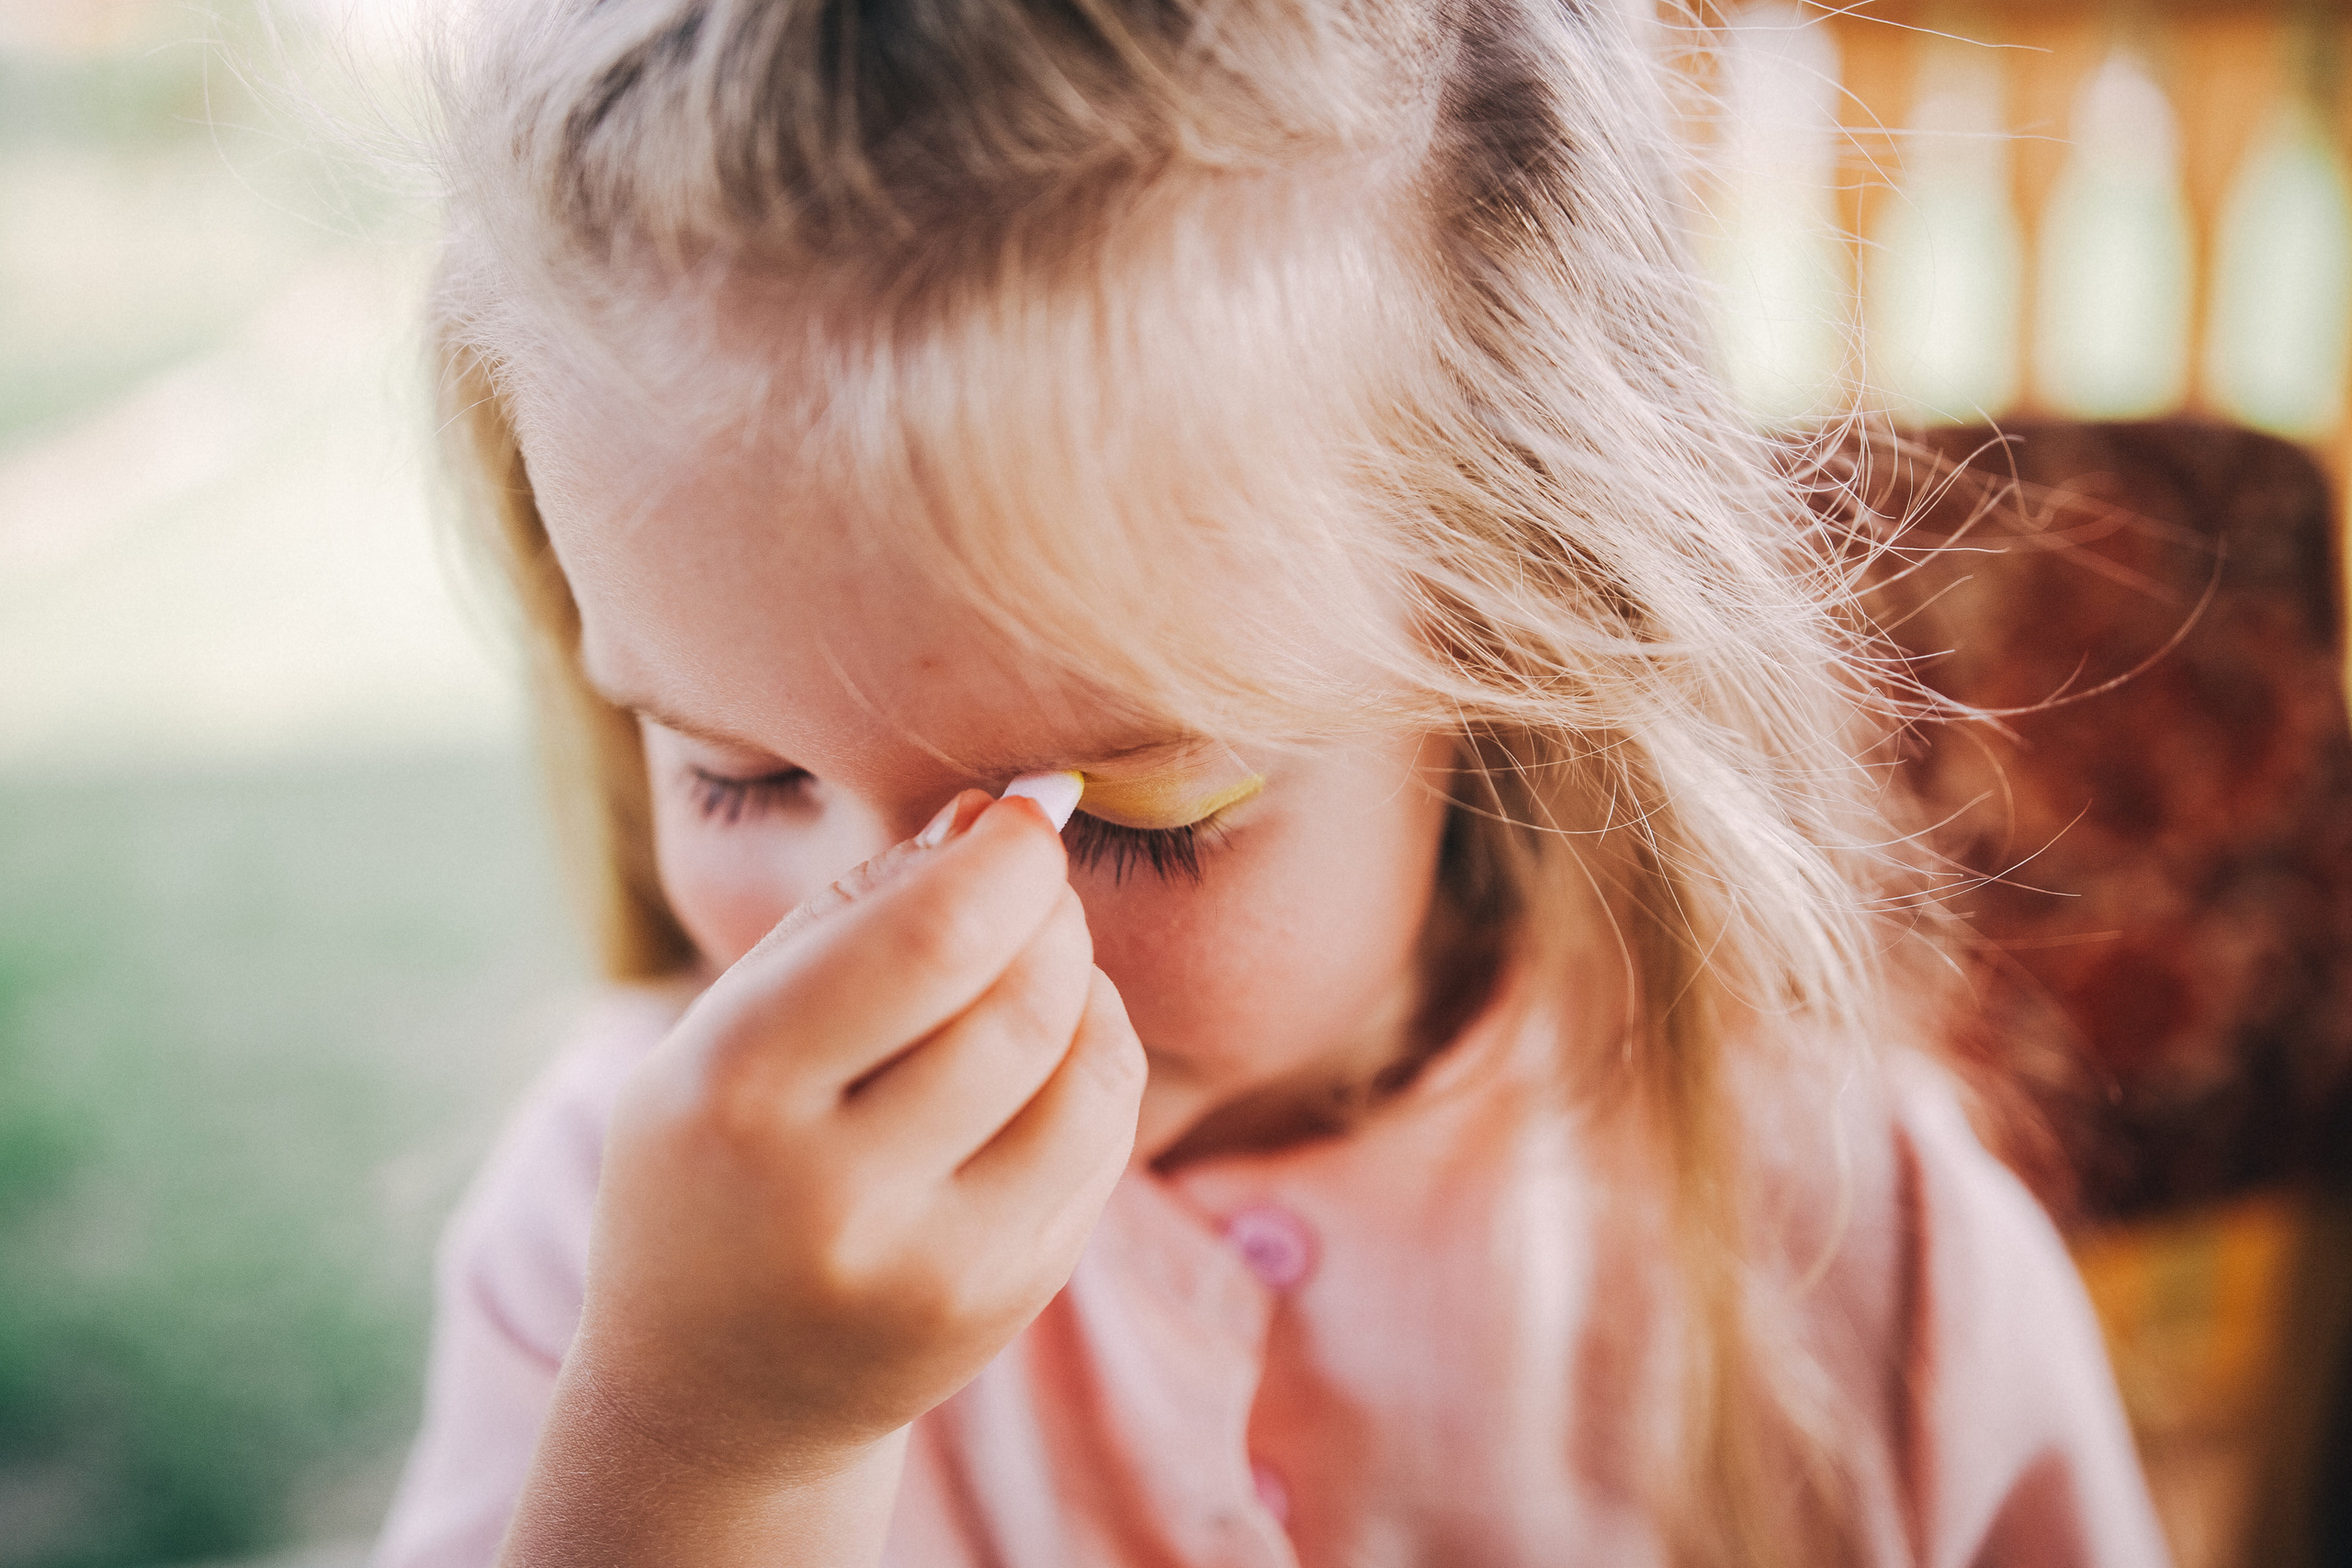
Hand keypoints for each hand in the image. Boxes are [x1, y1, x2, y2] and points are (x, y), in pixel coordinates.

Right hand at [538, 792, 1143, 1510]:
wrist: (718, 1396)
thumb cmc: (719, 1164)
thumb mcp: (728, 1032)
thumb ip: (850, 916)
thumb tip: (995, 812)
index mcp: (736, 1094)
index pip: (929, 941)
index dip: (1009, 857)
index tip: (1029, 809)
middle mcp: (835, 1196)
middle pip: (1024, 1002)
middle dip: (1052, 913)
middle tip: (1031, 883)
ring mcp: (933, 1267)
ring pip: (1089, 1073)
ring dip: (1088, 986)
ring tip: (1037, 963)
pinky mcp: (1006, 1305)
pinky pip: (1102, 1145)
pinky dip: (1095, 1067)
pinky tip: (1043, 1055)